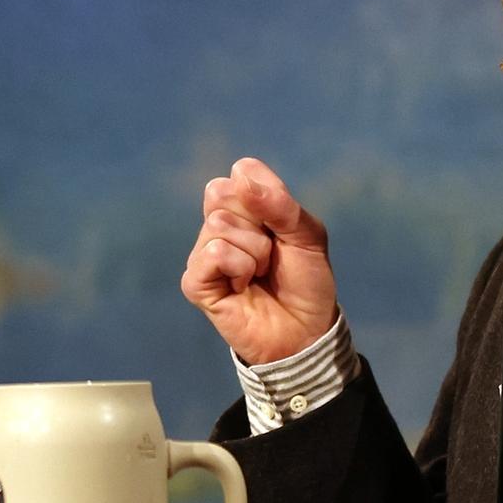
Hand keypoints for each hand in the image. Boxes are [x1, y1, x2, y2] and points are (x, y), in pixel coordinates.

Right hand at [179, 157, 340, 364]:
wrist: (306, 331)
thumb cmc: (306, 282)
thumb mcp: (307, 235)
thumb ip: (280, 204)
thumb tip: (240, 178)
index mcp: (244, 207)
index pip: (242, 172)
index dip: (268, 196)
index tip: (284, 226)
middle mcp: (219, 225)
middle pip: (222, 193)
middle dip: (259, 223)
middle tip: (271, 254)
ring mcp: (203, 253)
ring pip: (219, 225)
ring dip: (255, 252)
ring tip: (261, 274)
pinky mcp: (195, 282)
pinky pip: (214, 253)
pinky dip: (239, 268)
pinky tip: (244, 287)